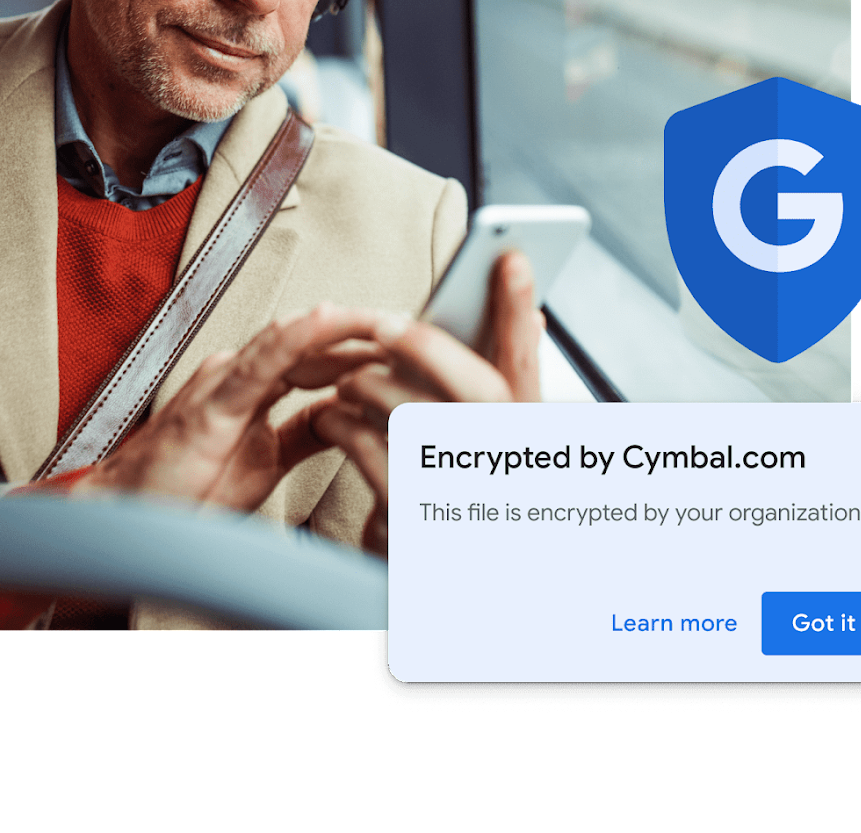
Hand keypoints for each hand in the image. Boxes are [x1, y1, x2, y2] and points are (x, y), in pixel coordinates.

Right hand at [69, 304, 387, 512]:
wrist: (126, 517)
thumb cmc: (182, 491)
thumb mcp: (266, 462)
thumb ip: (304, 434)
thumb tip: (347, 419)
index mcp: (253, 385)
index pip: (320, 357)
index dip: (363, 351)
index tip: (407, 349)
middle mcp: (241, 372)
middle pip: (315, 342)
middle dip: (365, 334)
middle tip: (414, 328)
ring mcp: (227, 380)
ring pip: (295, 339)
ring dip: (345, 325)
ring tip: (388, 318)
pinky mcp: (215, 401)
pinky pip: (263, 360)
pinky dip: (299, 335)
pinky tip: (329, 321)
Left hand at [311, 251, 542, 553]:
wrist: (425, 601)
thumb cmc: (459, 512)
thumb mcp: (487, 454)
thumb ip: (495, 391)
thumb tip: (514, 320)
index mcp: (529, 443)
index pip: (530, 368)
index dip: (520, 311)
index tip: (509, 258)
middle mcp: (508, 469)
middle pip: (480, 390)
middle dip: (427, 346)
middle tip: (383, 324)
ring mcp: (467, 498)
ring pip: (416, 417)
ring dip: (371, 388)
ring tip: (349, 381)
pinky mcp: (416, 523)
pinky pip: (372, 455)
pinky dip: (344, 429)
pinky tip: (330, 421)